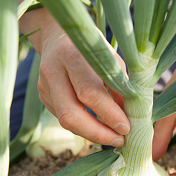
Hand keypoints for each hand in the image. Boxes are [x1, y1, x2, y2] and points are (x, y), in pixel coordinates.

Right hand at [37, 30, 129, 146]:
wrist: (58, 35)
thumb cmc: (93, 48)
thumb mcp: (112, 60)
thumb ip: (120, 86)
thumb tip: (132, 118)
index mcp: (73, 55)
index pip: (89, 92)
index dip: (109, 114)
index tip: (126, 128)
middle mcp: (53, 70)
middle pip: (70, 113)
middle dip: (97, 132)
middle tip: (119, 140)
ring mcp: (43, 85)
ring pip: (65, 120)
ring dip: (91, 133)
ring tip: (113, 137)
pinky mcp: (42, 96)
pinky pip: (64, 118)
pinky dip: (84, 126)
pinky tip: (99, 127)